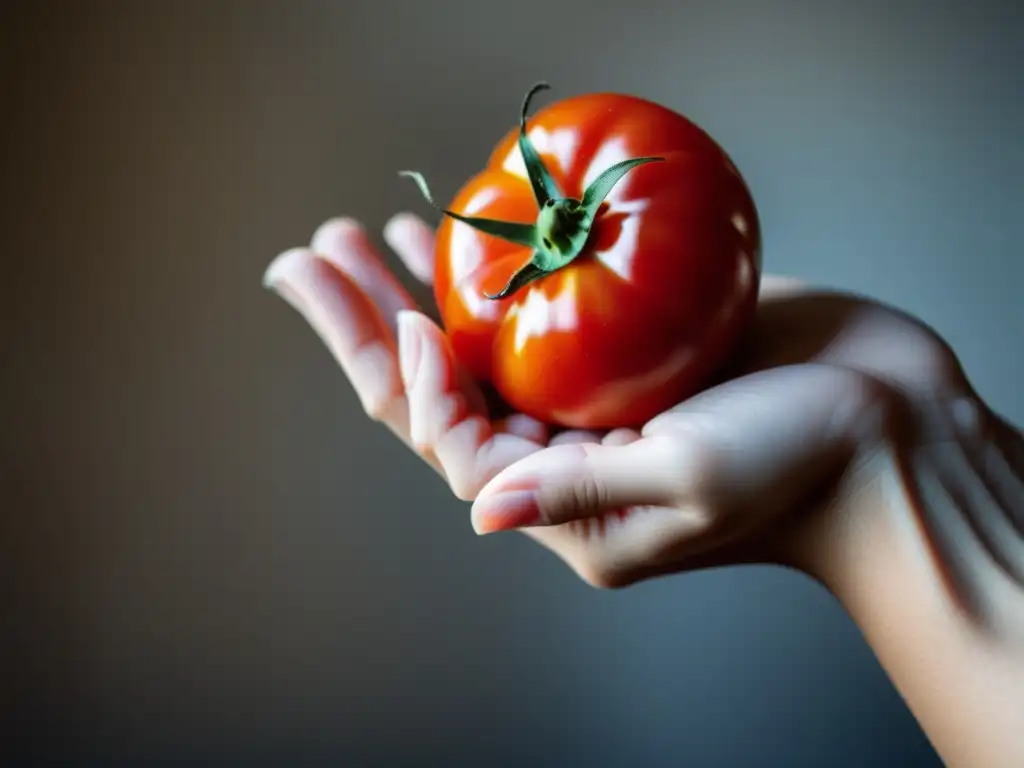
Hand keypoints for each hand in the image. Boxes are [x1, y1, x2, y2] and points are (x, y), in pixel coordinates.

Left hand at [264, 214, 972, 587]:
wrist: (886, 427)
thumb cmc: (800, 468)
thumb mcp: (689, 483)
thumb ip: (574, 491)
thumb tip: (476, 507)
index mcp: (562, 503)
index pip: (455, 444)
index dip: (414, 381)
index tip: (406, 313)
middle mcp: (559, 454)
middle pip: (438, 387)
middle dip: (370, 320)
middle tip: (313, 253)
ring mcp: (586, 401)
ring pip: (476, 344)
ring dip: (413, 289)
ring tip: (362, 235)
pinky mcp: (621, 352)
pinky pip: (536, 310)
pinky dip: (493, 275)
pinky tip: (458, 237)